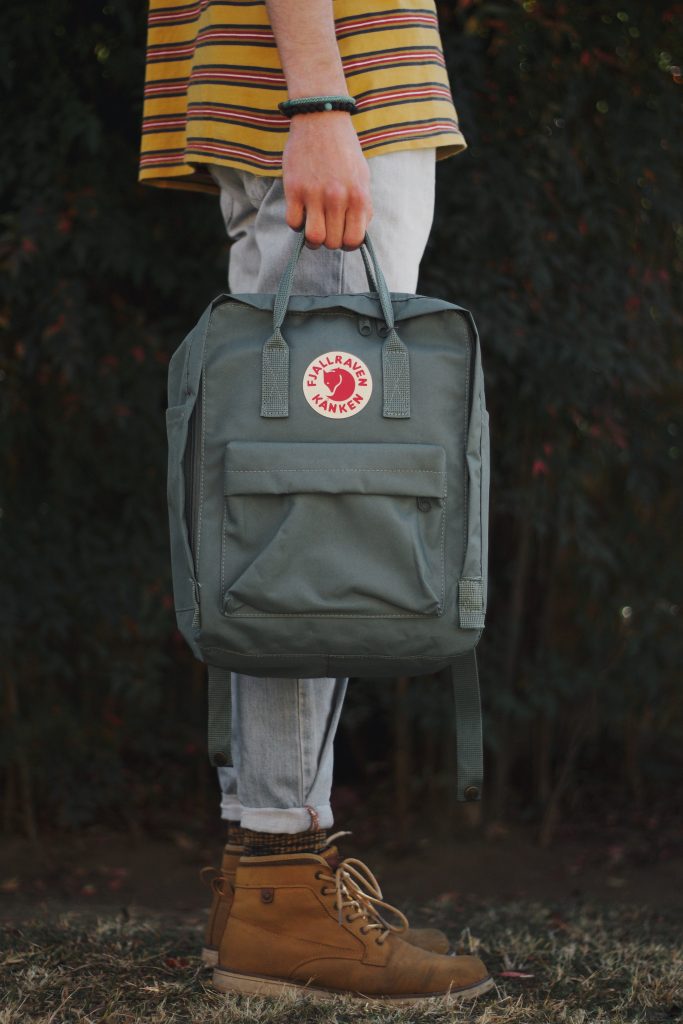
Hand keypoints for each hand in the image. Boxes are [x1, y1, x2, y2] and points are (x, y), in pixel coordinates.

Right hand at [281, 110, 372, 250]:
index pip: (354, 241)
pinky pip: (293, 223)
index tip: (341, 234)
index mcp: (358, 196)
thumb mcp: (363, 177)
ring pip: (314, 238)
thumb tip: (357, 233)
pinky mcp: (294, 188)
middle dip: (329, 240)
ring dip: (312, 238)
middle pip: (332, 242)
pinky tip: (300, 212)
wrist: (321, 119)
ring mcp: (315, 194)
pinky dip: (296, 224)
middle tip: (326, 228)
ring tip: (312, 226)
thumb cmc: (344, 150)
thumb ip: (362, 206)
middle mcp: (338, 198)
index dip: (347, 243)